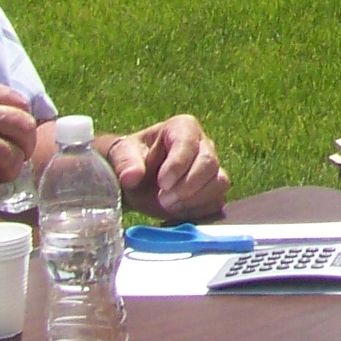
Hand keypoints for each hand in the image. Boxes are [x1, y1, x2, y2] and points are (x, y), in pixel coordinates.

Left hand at [102, 116, 225, 218]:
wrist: (138, 180)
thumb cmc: (132, 160)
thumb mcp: (121, 155)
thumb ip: (125, 163)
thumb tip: (132, 177)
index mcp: (182, 128)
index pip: (188, 142)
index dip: (178, 164)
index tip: (162, 184)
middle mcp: (203, 145)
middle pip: (209, 163)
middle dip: (187, 186)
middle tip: (163, 200)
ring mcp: (211, 168)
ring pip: (219, 183)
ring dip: (194, 200)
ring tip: (168, 207)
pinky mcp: (213, 191)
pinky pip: (216, 202)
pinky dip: (198, 211)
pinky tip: (176, 212)